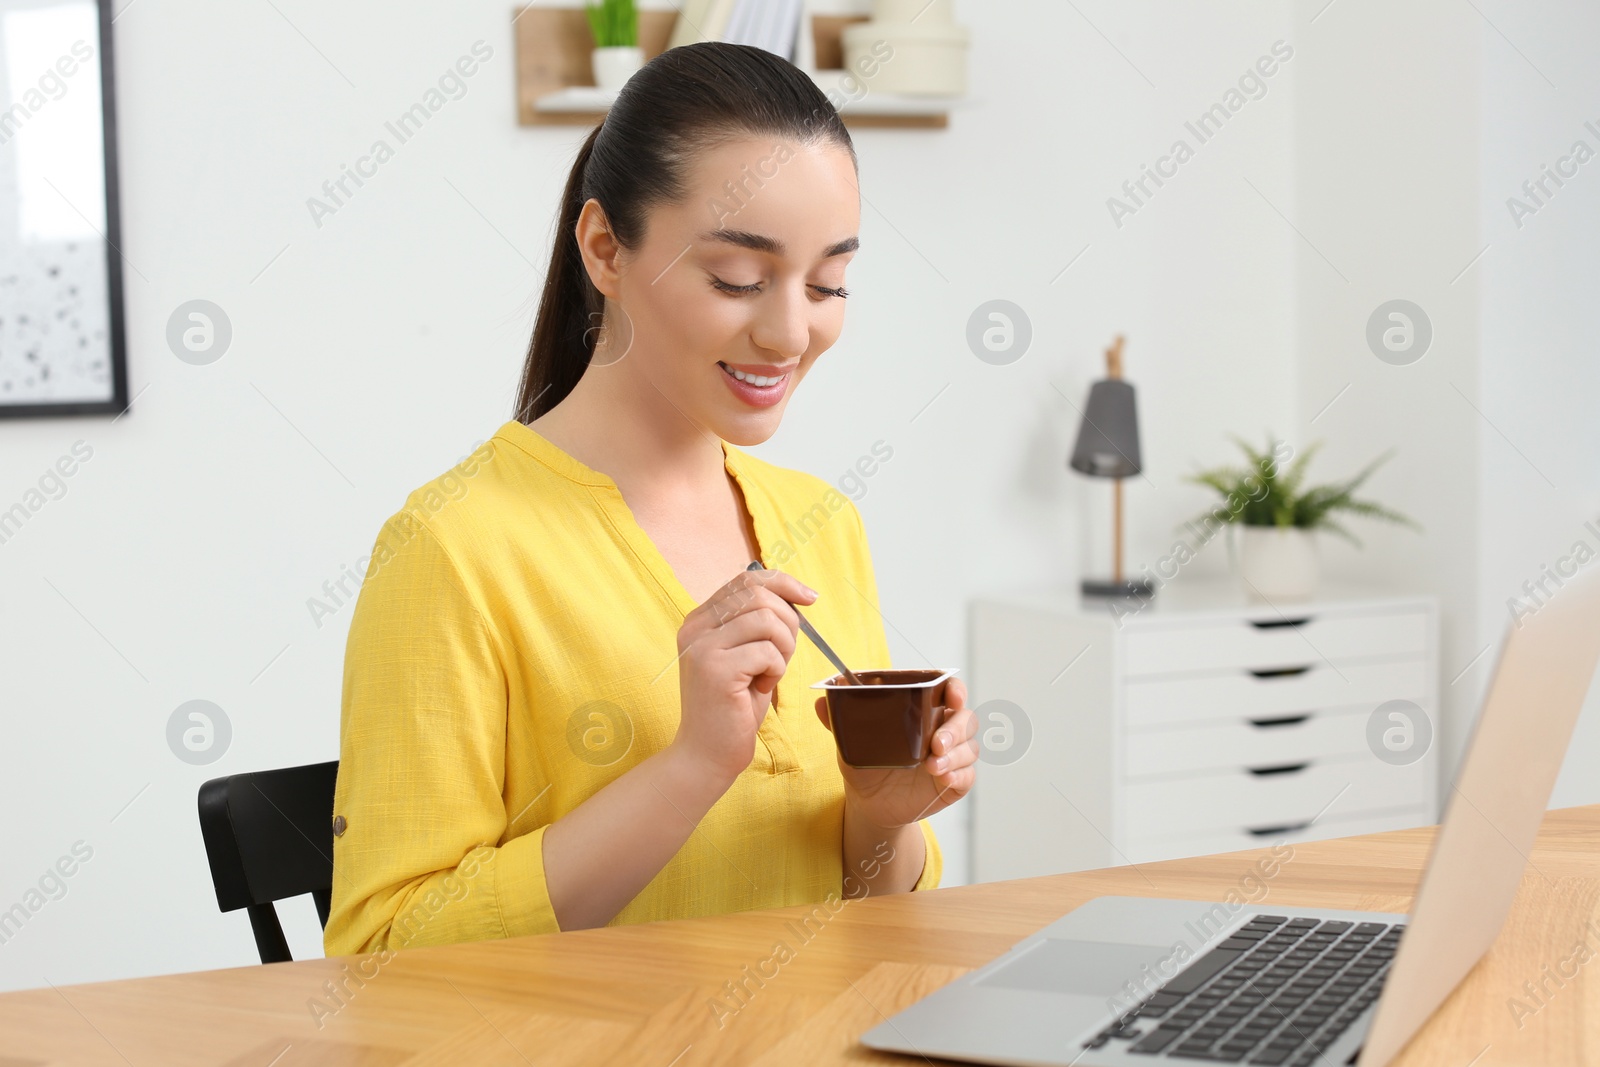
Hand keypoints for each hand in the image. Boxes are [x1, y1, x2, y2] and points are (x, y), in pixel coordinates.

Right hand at [672, 567, 815, 783]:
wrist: (708, 753)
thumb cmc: (734, 707)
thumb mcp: (749, 656)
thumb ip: (760, 625)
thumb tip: (796, 595)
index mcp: (701, 619)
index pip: (746, 579)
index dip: (784, 583)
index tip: (810, 598)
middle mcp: (695, 627)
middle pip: (758, 594)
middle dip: (788, 622)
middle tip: (783, 655)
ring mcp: (701, 646)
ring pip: (766, 619)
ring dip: (783, 648)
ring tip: (771, 673)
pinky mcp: (714, 668)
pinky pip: (767, 651)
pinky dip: (776, 670)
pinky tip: (762, 688)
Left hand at [813, 676, 977, 829]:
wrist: (869, 804)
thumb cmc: (866, 764)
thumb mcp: (851, 742)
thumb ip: (839, 721)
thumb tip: (821, 701)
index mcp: (924, 712)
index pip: (950, 691)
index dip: (955, 689)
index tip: (951, 694)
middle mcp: (943, 731)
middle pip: (966, 719)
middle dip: (955, 728)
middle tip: (935, 743)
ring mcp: (952, 757)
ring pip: (969, 748)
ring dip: (955, 755)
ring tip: (932, 766)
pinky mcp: (955, 782)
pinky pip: (968, 776)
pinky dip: (958, 775)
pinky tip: (942, 778)